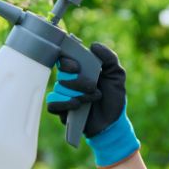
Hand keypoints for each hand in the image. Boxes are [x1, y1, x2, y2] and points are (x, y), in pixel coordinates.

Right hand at [46, 42, 139, 167]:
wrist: (113, 122)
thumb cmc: (113, 97)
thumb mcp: (116, 75)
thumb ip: (109, 58)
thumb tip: (93, 45)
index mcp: (80, 70)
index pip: (64, 59)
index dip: (67, 61)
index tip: (78, 67)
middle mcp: (69, 81)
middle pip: (62, 74)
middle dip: (78, 81)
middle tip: (92, 86)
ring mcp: (64, 96)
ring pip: (59, 89)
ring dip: (78, 94)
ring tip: (93, 98)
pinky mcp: (62, 111)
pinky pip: (52, 105)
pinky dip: (64, 104)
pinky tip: (77, 105)